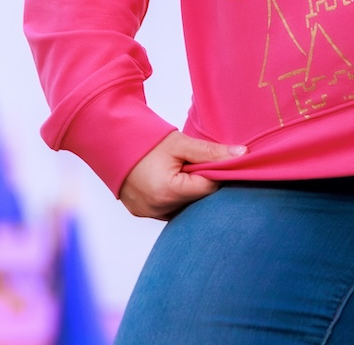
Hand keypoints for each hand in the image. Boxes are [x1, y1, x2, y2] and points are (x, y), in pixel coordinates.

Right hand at [118, 131, 245, 219]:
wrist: (111, 140)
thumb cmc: (145, 140)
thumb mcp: (180, 143)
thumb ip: (211, 152)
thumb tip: (243, 154)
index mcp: (169, 191)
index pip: (208, 189)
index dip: (214, 174)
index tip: (212, 161)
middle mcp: (158, 208)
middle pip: (196, 201)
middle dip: (200, 184)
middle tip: (192, 165)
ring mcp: (148, 213)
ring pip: (183, 207)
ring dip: (187, 193)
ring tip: (177, 171)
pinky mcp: (141, 213)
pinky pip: (168, 210)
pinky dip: (173, 198)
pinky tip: (167, 180)